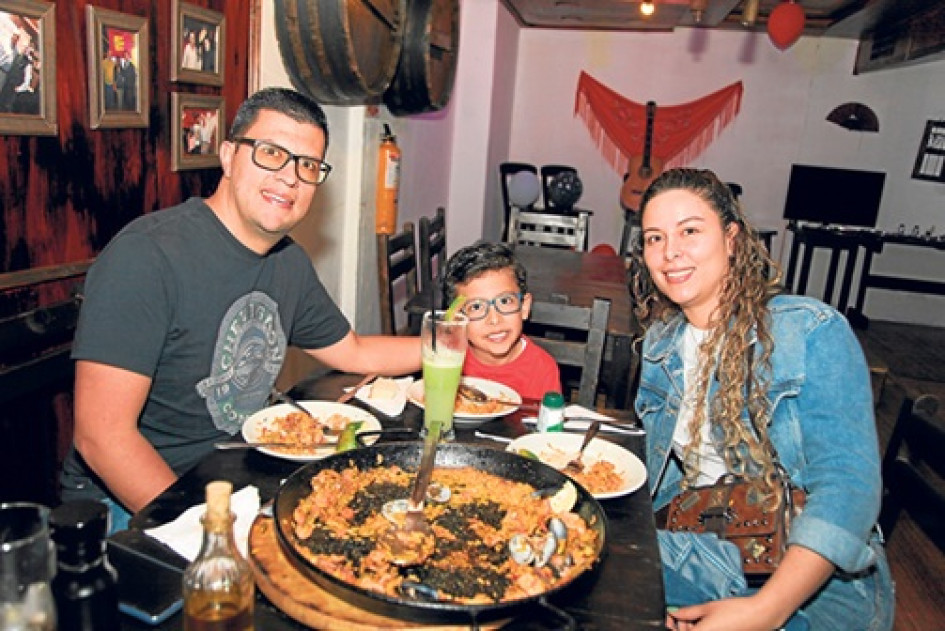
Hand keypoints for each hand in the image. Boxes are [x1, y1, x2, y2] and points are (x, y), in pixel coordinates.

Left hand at [666, 596, 782, 630]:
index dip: (672, 625)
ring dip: (693, 628)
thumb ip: (688, 612)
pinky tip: (707, 622)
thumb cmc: (736, 611)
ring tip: (698, 617)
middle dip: (682, 627)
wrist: (758, 616)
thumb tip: (674, 613)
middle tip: (683, 615)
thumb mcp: (707, 608)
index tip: (671, 617)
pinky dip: (704, 630)